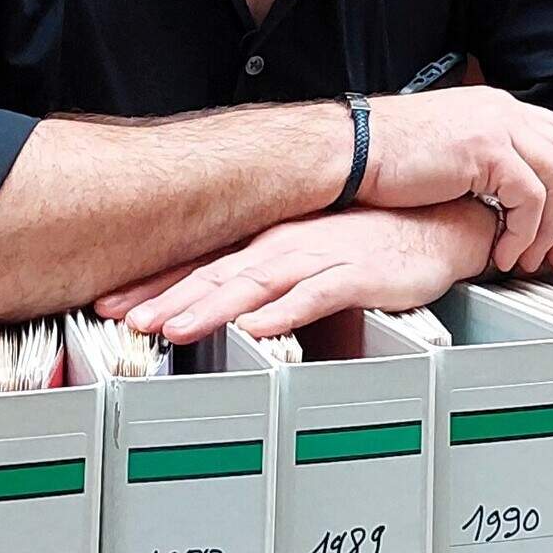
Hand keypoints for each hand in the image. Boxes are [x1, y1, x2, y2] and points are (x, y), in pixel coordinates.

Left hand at [98, 204, 496, 342]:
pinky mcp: (357, 274)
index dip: (154, 283)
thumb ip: (267, 280)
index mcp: (270, 242)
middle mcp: (286, 246)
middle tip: (122, 318)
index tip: (110, 301)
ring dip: (210, 306)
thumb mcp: (309, 257)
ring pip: (253, 284)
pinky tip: (257, 326)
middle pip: (214, 274)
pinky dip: (284, 311)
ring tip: (173, 327)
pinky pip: (315, 295)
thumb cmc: (377, 243)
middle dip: (166, 297)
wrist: (442, 225)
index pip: (201, 264)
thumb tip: (226, 308)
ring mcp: (320, 258)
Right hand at [359, 84, 552, 270]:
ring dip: (552, 229)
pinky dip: (524, 231)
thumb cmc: (385, 159)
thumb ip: (484, 161)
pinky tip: (503, 252)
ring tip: (529, 260)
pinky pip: (531, 197)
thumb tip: (506, 196)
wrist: (349, 152)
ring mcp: (496, 125)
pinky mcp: (485, 149)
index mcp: (497, 107)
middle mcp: (503, 109)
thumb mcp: (448, 153)